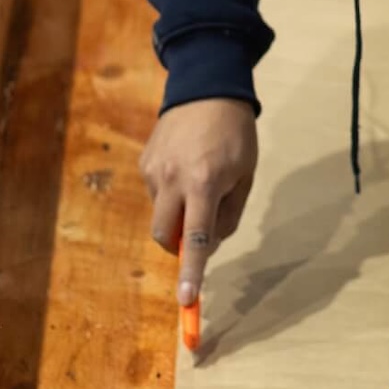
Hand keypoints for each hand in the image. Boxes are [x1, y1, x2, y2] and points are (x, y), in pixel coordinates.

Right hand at [141, 97, 257, 304]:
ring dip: (179, 213)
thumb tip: (208, 245)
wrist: (207, 89)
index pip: (197, 239)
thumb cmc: (236, 136)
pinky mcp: (144, 162)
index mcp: (204, 183)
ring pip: (161, 214)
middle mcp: (172, 179)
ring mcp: (153, 170)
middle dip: (179, 246)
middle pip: (165, 236)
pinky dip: (172, 194)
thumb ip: (229, 215)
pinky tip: (186, 166)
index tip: (186, 300)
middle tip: (199, 234)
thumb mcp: (244, 176)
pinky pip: (157, 193)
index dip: (192, 273)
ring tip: (200, 180)